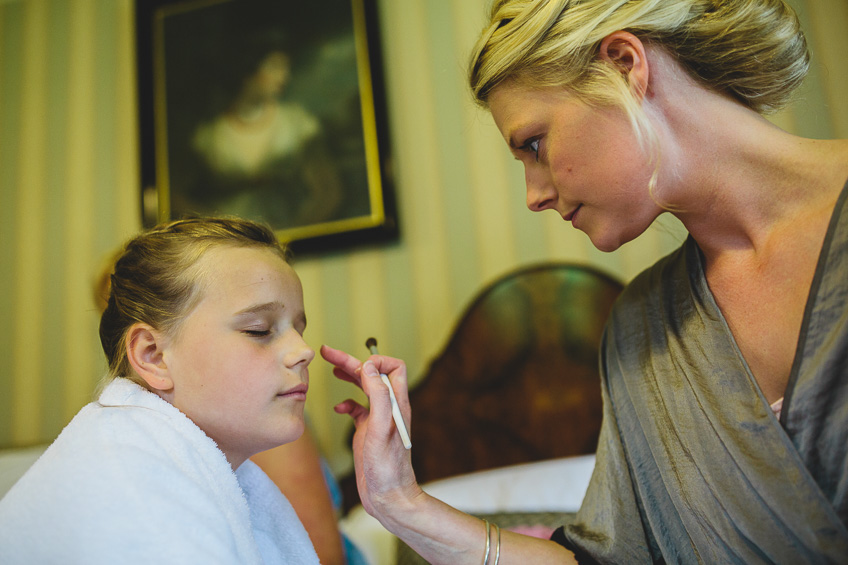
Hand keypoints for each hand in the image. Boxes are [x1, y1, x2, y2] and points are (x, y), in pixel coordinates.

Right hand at [320, 345, 421, 519]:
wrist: (388, 496)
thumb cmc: (388, 467)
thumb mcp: (382, 428)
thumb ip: (379, 396)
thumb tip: (369, 367)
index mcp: (397, 403)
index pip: (394, 367)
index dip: (376, 361)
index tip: (358, 365)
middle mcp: (389, 408)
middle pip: (372, 374)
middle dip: (351, 361)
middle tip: (327, 352)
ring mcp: (378, 419)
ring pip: (364, 389)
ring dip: (348, 375)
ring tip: (330, 366)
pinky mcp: (367, 432)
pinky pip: (357, 409)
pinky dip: (346, 403)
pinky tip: (338, 407)